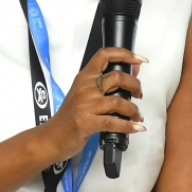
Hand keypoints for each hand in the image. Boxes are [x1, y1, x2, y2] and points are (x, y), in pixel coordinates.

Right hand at [37, 47, 146, 163]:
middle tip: (139, 94)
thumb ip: (106, 84)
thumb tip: (133, 71)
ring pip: (119, 101)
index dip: (125, 54)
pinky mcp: (87, 122)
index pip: (104, 56)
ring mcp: (86, 105)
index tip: (139, 60)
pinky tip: (137, 127)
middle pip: (117, 77)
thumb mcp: (84, 95)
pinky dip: (129, 126)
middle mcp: (86, 87)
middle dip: (135, 85)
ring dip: (133, 109)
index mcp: (84, 77)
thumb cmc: (69, 116)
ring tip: (137, 115)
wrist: (51, 137)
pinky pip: (114, 122)